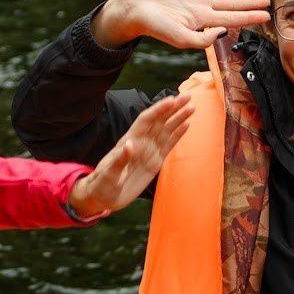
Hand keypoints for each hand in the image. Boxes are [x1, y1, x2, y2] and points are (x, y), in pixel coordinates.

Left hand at [67, 92, 195, 219]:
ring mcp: (148, 151)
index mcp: (129, 141)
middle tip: (188, 96)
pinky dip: (178, 134)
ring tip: (192, 107)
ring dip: (179, 118)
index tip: (172, 100)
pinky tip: (187, 124)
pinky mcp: (154, 162)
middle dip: (173, 108)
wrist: (103, 196)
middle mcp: (140, 142)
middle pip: (159, 120)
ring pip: (166, 130)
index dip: (158, 109)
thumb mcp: (108, 175)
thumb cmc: (101, 185)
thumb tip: (129, 144)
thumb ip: (119, 160)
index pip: (146, 120)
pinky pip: (168, 145)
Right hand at [93, 0, 270, 50]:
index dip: (250, 16)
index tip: (267, 15)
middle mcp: (200, 6)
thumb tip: (225, 31)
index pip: (232, 17)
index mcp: (202, 20)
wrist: (132, 9)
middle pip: (231, 3)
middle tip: (269, 0)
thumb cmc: (155, 27)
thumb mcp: (180, 38)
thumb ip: (203, 39)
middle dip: (250, 3)